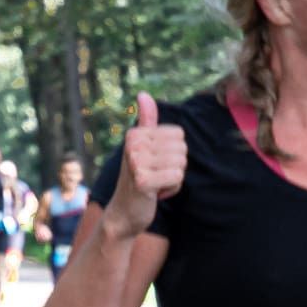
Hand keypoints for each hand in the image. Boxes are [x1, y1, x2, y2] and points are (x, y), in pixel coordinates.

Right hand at [105, 90, 186, 238]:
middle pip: (182, 149)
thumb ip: (146, 122)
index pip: (179, 135)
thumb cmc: (138, 178)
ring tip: (154, 184)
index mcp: (135, 134)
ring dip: (173, 179)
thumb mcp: (142, 148)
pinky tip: (155, 193)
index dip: (172, 153)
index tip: (154, 164)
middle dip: (174, 167)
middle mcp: (133, 144)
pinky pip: (177, 177)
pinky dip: (172, 189)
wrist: (124, 213)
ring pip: (181, 164)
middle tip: (155, 176)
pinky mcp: (143, 180)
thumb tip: (143, 94)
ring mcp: (137, 162)